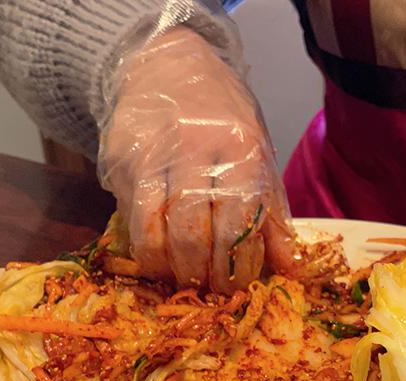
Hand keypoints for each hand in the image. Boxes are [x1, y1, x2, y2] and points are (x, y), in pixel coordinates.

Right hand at [100, 28, 293, 292]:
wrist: (167, 65)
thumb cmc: (222, 119)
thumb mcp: (257, 154)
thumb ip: (269, 211)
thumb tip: (285, 268)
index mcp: (240, 148)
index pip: (239, 222)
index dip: (236, 266)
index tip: (235, 286)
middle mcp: (196, 148)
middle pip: (195, 232)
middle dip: (202, 273)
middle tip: (206, 289)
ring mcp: (153, 152)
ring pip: (155, 230)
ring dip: (168, 267)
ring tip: (180, 278)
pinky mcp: (120, 159)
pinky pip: (130, 216)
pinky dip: (143, 247)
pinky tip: (155, 257)